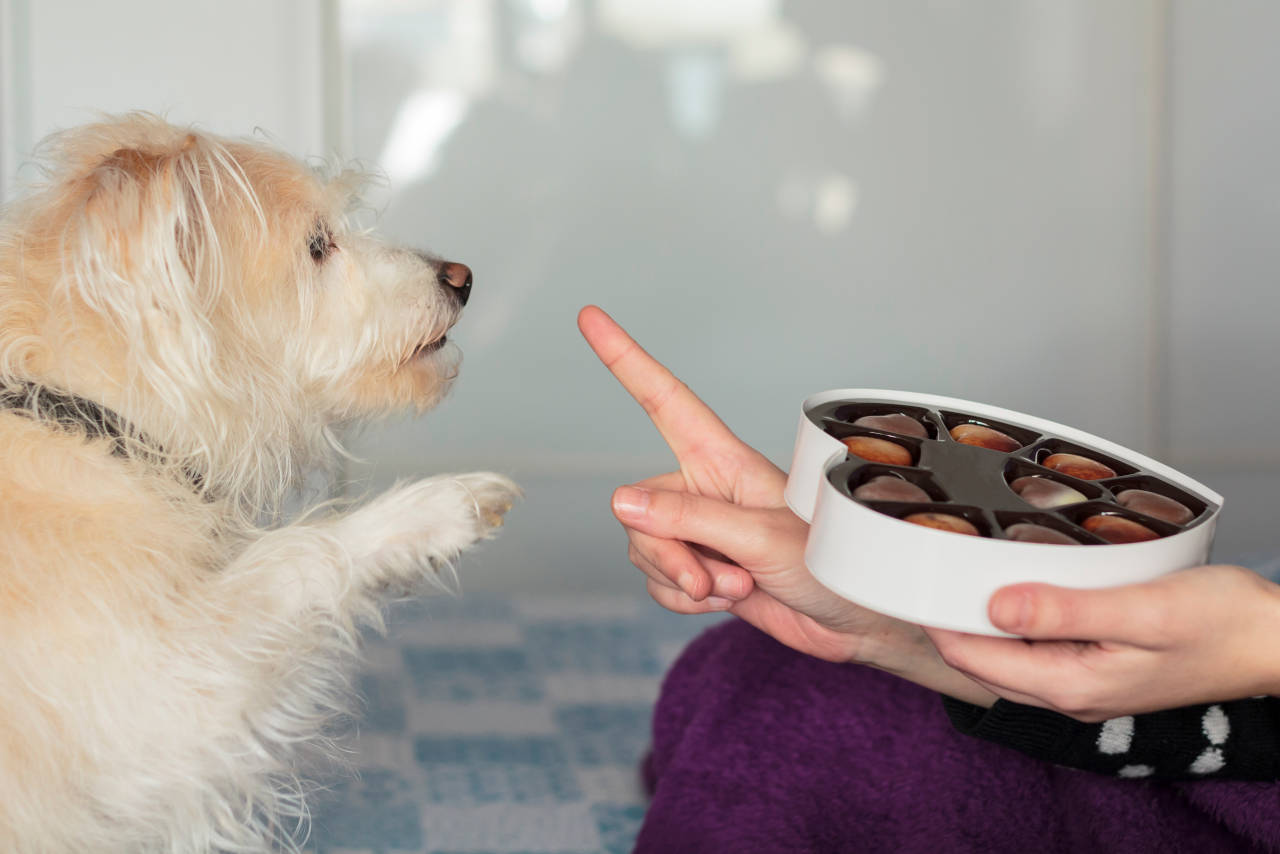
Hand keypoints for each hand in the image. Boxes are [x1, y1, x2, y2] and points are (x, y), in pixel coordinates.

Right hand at [578, 305, 995, 703]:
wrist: (853, 623)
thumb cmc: (830, 564)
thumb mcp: (760, 539)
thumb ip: (688, 520)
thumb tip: (621, 501)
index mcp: (723, 460)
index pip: (664, 400)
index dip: (626, 359)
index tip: (590, 318)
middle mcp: (704, 489)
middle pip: (638, 509)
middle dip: (666, 552)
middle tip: (711, 579)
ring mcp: (700, 531)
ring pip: (644, 549)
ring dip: (681, 580)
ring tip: (736, 587)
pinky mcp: (699, 569)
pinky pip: (657, 582)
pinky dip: (683, 601)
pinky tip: (725, 601)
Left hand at [926, 564, 1279, 720]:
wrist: (1275, 640)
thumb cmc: (1223, 623)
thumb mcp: (1142, 610)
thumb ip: (1066, 611)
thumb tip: (994, 607)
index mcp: (1073, 685)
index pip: (975, 658)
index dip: (937, 620)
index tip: (911, 579)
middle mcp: (1070, 694)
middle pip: (983, 661)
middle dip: (949, 621)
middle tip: (924, 568)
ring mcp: (1083, 685)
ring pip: (1007, 656)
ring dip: (980, 621)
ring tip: (956, 573)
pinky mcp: (1097, 669)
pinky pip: (1036, 650)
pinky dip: (1014, 622)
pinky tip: (1013, 590)